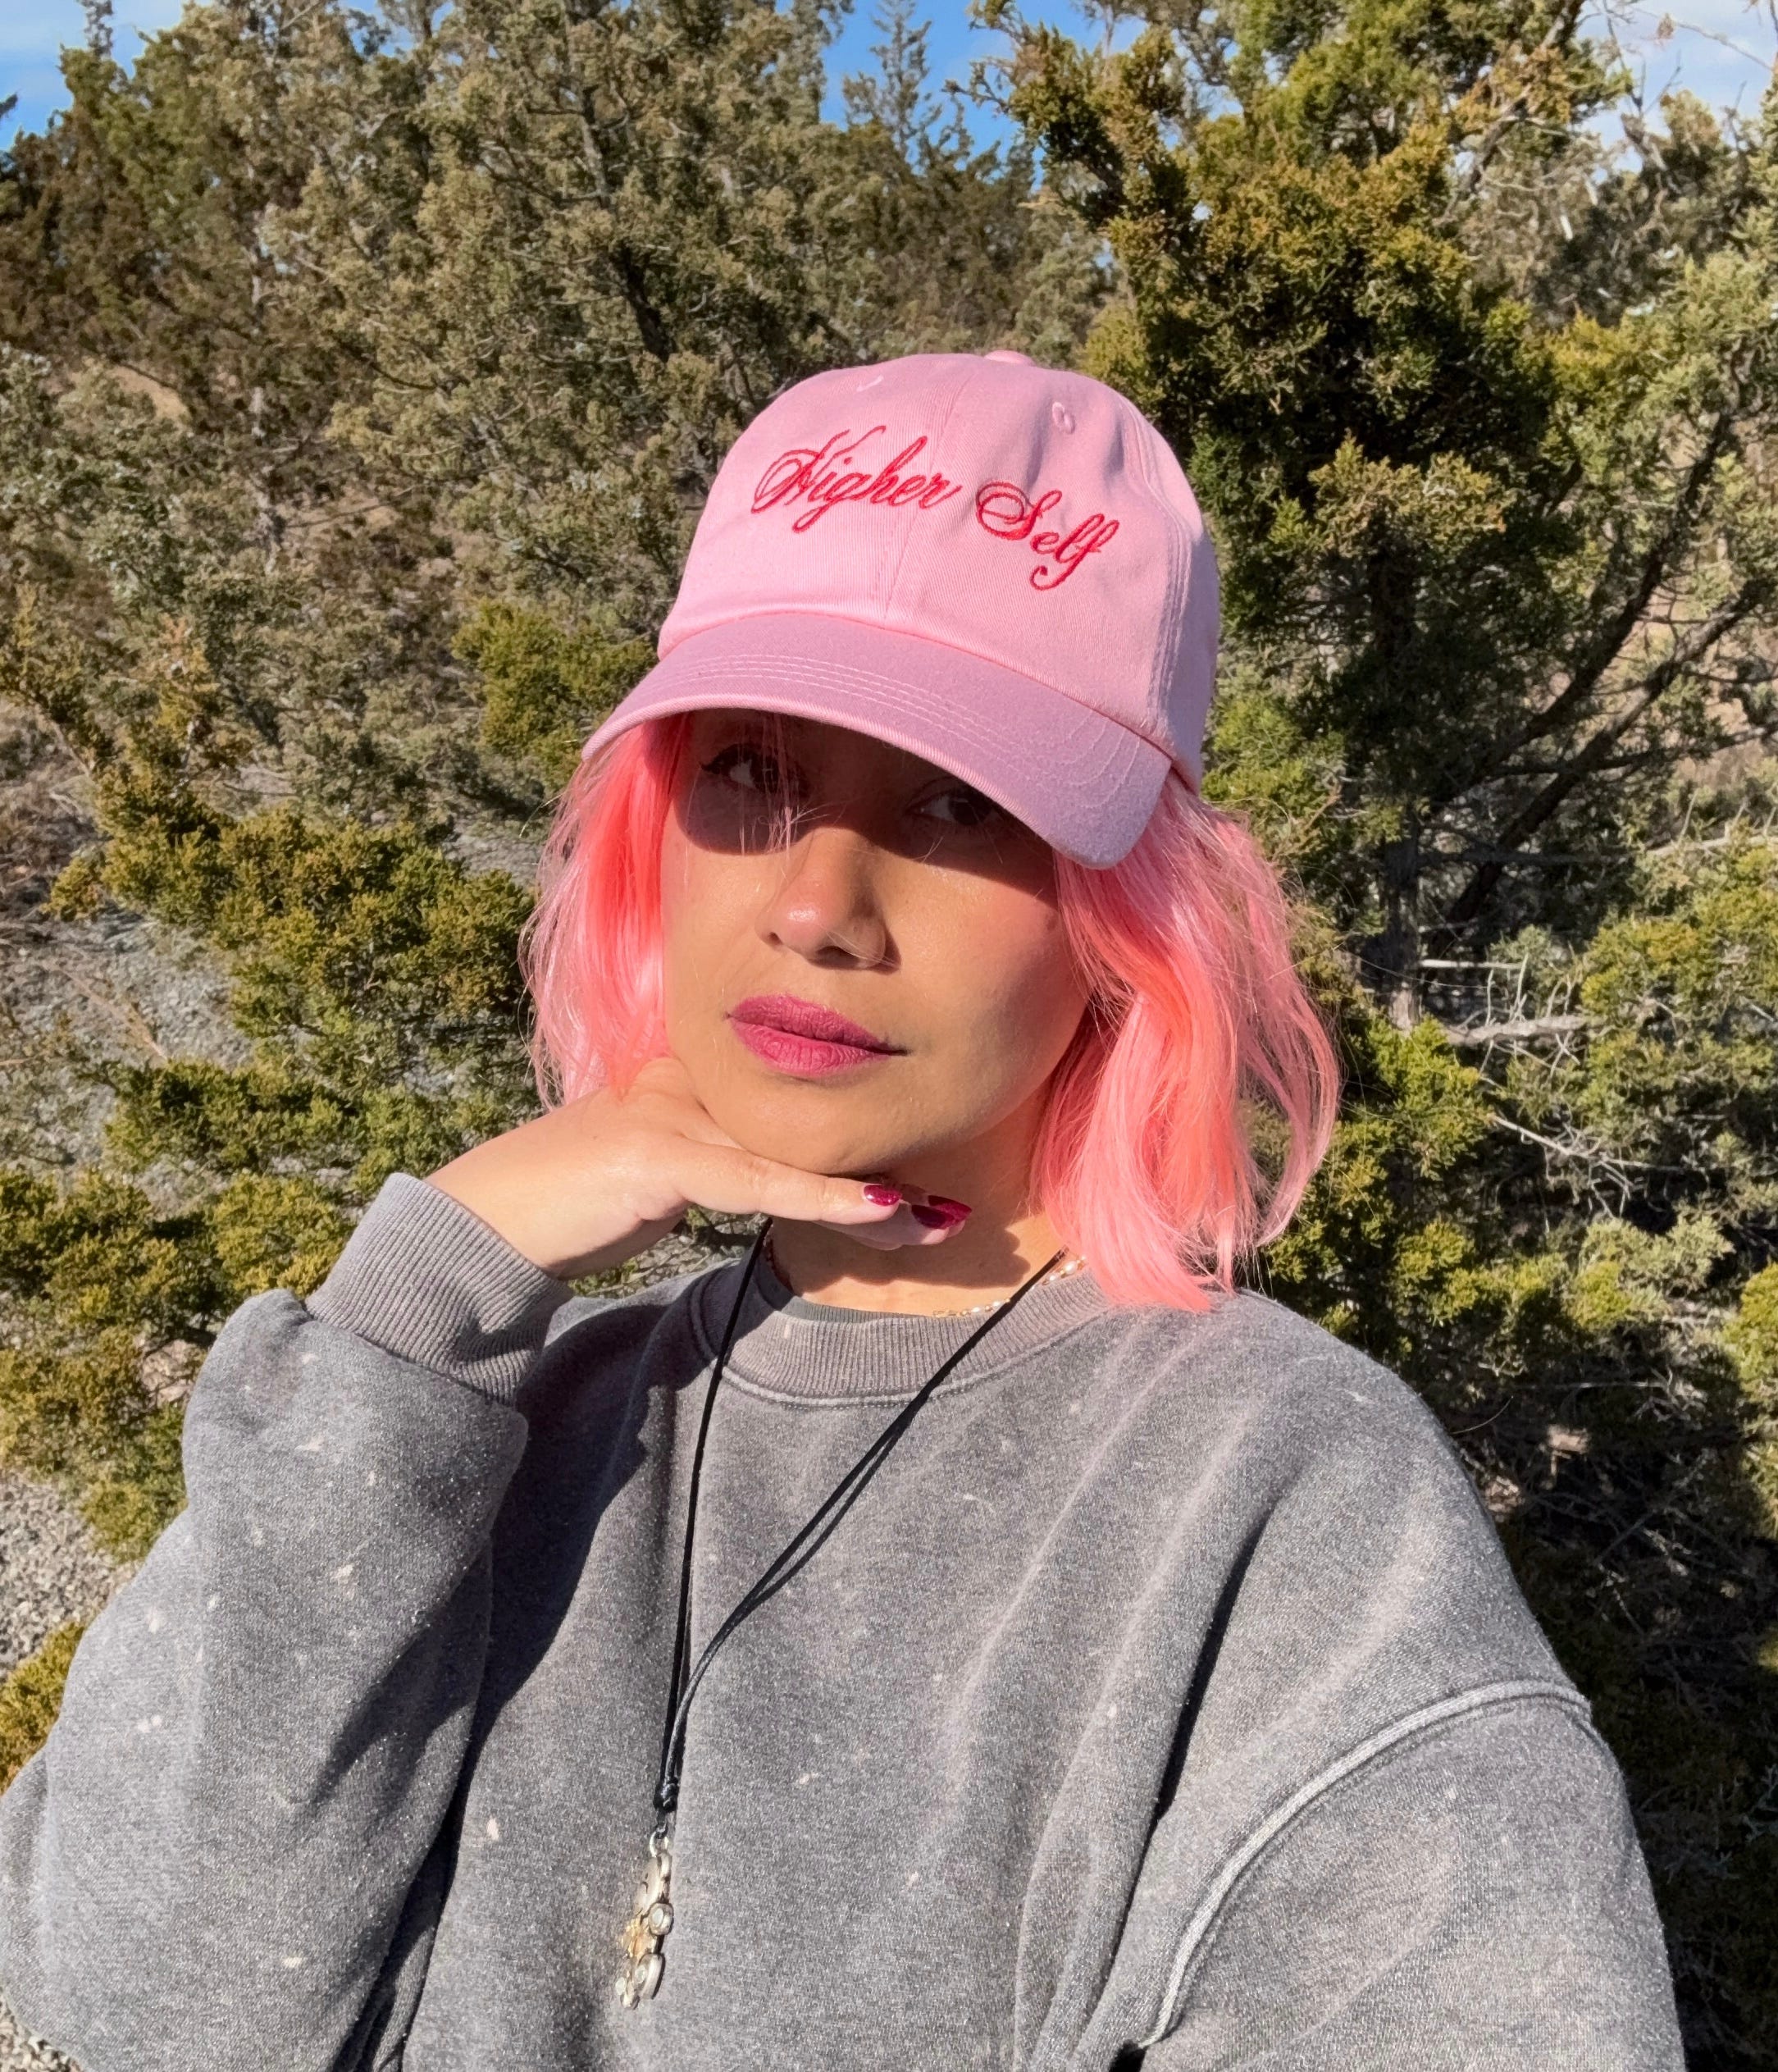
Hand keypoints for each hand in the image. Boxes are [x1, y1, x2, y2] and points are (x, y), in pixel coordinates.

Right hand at [424, 1056, 965, 1280]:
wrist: (481, 1228)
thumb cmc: (568, 1210)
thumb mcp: (658, 1181)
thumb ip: (718, 1168)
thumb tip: (780, 1183)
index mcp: (691, 1079)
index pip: (795, 1112)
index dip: (861, 1151)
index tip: (924, 1192)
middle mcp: (687, 1081)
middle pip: (807, 1128)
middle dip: (883, 1177)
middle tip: (955, 1214)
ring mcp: (671, 1112)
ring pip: (793, 1152)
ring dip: (873, 1198)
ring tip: (940, 1223)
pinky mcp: (656, 1153)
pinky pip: (756, 1178)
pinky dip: (822, 1195)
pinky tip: (881, 1209)